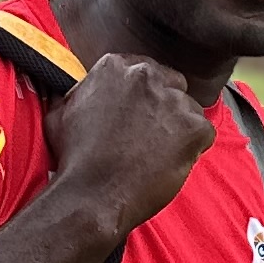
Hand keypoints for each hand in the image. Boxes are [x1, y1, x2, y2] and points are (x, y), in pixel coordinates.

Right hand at [43, 51, 216, 237]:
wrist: (91, 195)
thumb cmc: (73, 159)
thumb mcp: (60, 114)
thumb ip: (77, 94)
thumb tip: (74, 88)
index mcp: (115, 67)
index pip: (143, 72)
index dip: (143, 97)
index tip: (137, 115)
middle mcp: (146, 76)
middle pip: (170, 85)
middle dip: (164, 107)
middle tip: (149, 135)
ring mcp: (173, 101)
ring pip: (188, 109)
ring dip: (178, 128)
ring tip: (156, 155)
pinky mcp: (193, 127)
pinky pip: (204, 133)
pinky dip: (192, 149)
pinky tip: (169, 163)